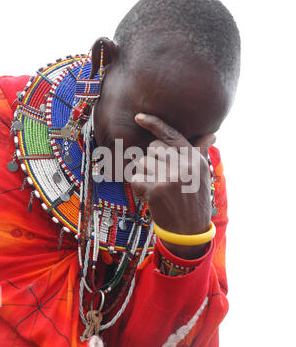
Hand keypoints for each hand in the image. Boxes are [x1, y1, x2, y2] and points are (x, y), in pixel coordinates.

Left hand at [131, 113, 215, 258]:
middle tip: (161, 178)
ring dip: (144, 175)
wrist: (190, 230)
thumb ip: (200, 152)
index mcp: (194, 159)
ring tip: (157, 189)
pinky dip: (138, 188)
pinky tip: (150, 197)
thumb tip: (212, 133)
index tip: (139, 116)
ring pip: (142, 163)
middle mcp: (183, 165)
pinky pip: (135, 179)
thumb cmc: (195, 200)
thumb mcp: (202, 174)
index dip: (154, 124)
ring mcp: (169, 177)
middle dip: (152, 161)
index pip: (171, 135)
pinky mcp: (156, 190)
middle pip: (153, 149)